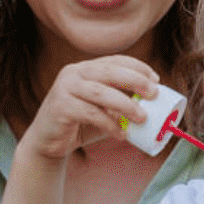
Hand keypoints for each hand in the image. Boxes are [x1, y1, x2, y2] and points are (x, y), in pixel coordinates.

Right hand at [18, 57, 159, 165]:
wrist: (47, 142)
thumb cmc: (80, 124)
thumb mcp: (104, 111)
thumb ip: (121, 105)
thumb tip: (153, 106)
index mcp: (85, 68)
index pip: (115, 60)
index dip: (138, 67)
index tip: (156, 80)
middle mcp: (73, 72)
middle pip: (109, 71)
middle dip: (135, 80)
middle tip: (153, 94)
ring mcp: (65, 88)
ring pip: (101, 92)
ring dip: (125, 104)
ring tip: (142, 118)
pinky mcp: (60, 106)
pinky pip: (90, 113)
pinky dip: (109, 124)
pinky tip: (121, 134)